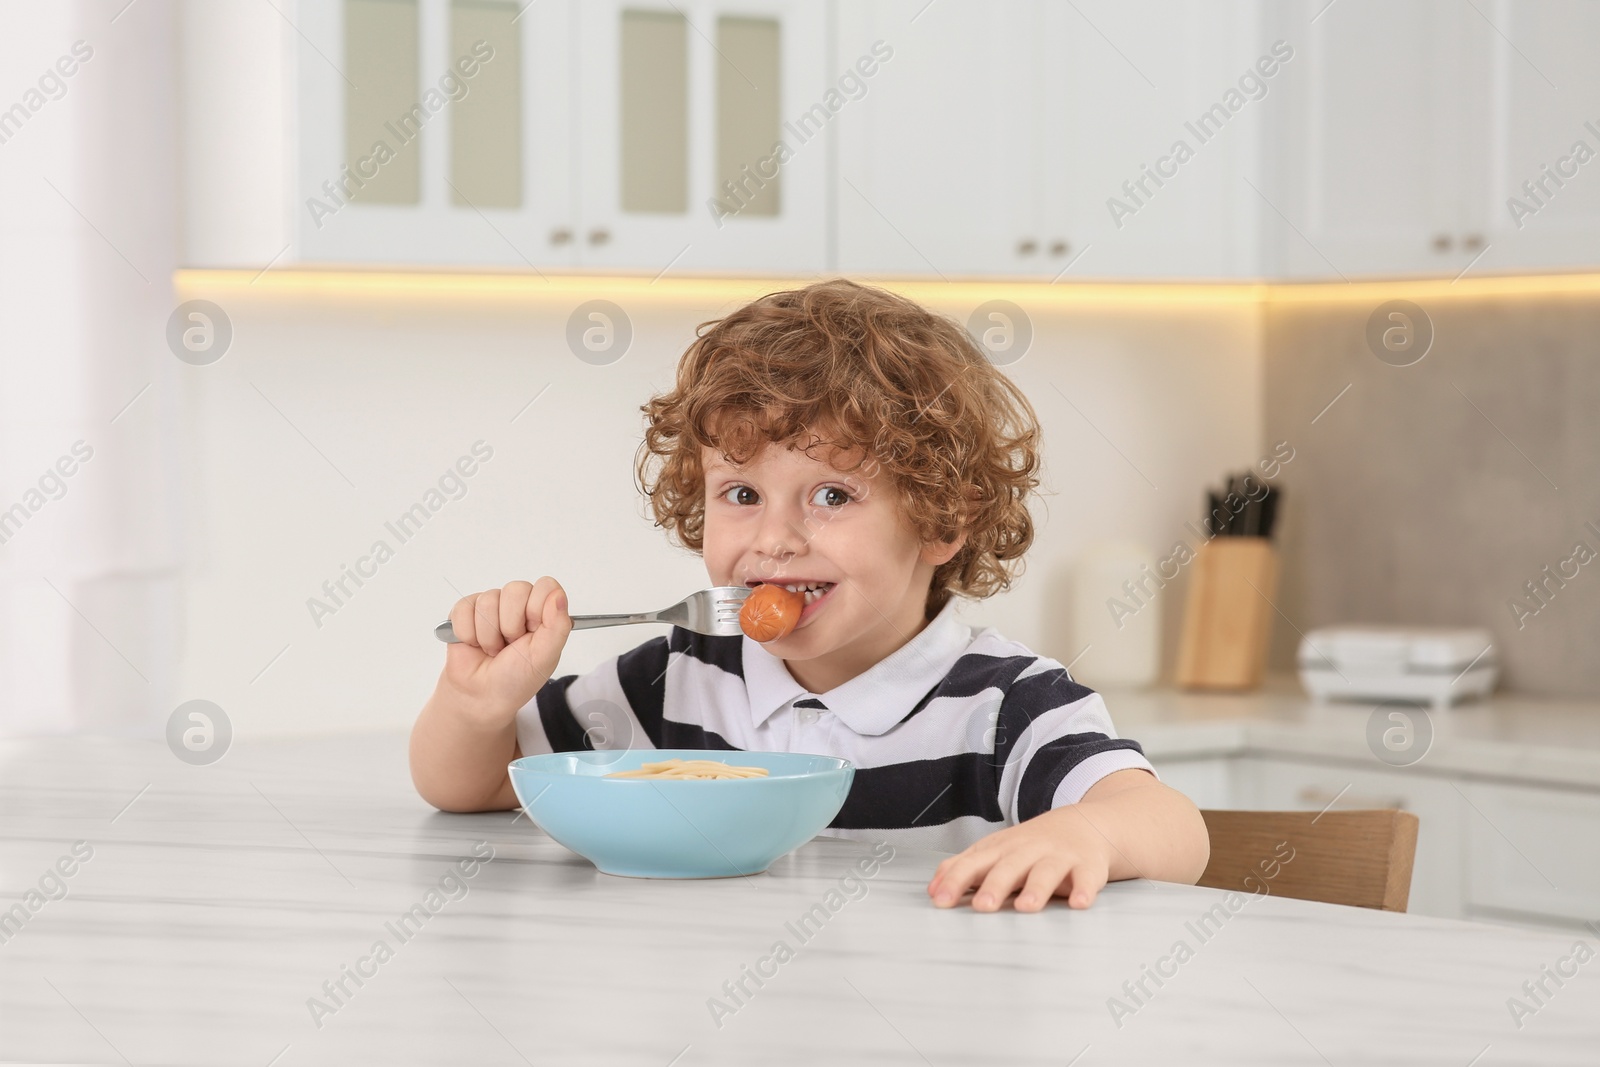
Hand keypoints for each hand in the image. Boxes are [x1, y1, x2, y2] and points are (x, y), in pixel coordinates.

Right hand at [441, 577, 571, 726]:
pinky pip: (464, 608)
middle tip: (510, 646)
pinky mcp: (465, 611)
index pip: (546, 586)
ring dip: (489, 635)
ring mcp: (491, 605)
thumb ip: (558, 626)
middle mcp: (518, 604)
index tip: (532, 634)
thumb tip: (558, 595)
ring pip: (488, 600)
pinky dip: (468, 634)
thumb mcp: (545, 657)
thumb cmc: (516, 679)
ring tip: (493, 649)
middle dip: (510, 626)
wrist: (481, 696)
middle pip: (516, 590)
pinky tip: (474, 645)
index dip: (537, 609)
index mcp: (543, 612)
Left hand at [927, 805, 1112, 912]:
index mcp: (1001, 850)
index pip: (973, 864)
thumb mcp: (995, 852)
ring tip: (1026, 907)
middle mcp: (1028, 851)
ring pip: (1046, 871)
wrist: (1083, 823)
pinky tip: (1079, 903)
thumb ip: (964, 870)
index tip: (941, 901)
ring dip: (1036, 889)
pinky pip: (1087, 878)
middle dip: (995, 885)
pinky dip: (1084, 890)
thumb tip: (932, 890)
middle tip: (982, 907)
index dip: (956, 881)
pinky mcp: (1088, 866)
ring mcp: (1059, 857)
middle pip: (1009, 867)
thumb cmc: (1031, 846)